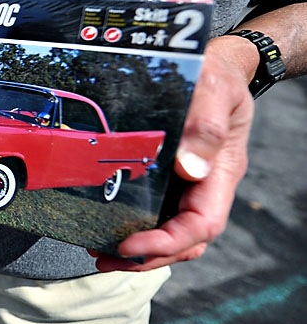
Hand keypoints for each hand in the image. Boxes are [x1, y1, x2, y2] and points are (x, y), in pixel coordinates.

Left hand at [95, 35, 255, 270]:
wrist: (217, 65)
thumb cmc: (218, 75)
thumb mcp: (215, 89)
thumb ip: (205, 123)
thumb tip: (190, 167)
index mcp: (222, 172)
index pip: (202, 224)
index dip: (167, 241)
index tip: (131, 243)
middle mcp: (206, 184)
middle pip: (185, 240)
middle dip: (147, 256)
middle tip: (105, 258)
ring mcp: (189, 184)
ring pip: (170, 232)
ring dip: (137, 250)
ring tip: (100, 253)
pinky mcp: (170, 177)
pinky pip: (155, 212)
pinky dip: (132, 226)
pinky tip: (105, 226)